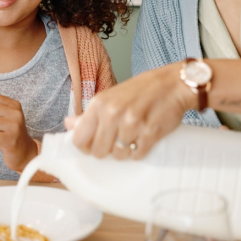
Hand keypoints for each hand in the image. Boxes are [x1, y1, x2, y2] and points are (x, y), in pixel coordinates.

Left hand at [65, 61, 195, 159]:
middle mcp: (113, 113)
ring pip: (118, 156)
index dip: (86, 147)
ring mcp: (132, 124)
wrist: (173, 84)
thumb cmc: (141, 90)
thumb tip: (68, 124)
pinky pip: (137, 155)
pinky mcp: (150, 133)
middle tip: (116, 142)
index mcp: (100, 103)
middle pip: (98, 152)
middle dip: (106, 151)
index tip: (94, 145)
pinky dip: (139, 151)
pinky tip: (143, 139)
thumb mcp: (111, 96)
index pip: (79, 139)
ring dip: (125, 152)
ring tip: (132, 138)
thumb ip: (90, 113)